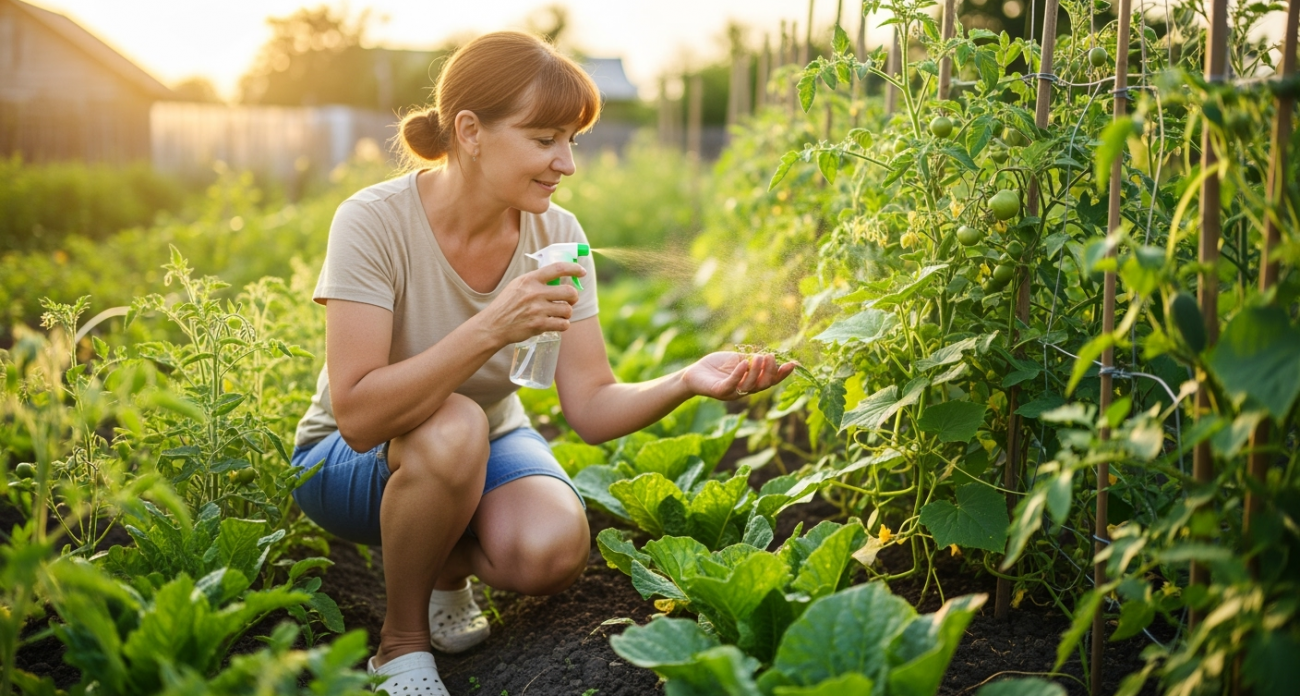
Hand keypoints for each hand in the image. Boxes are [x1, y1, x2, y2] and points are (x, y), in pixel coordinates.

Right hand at [478, 262, 585, 346]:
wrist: (494, 325)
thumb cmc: (507, 304)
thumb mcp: (518, 285)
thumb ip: (536, 281)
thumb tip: (558, 278)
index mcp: (530, 280)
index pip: (558, 268)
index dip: (574, 269)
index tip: (582, 272)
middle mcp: (535, 293)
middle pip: (570, 292)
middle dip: (574, 297)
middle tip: (570, 300)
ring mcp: (538, 310)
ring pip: (567, 310)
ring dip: (566, 313)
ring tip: (559, 314)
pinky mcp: (539, 325)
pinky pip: (563, 324)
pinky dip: (562, 325)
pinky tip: (556, 324)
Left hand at [682, 352, 797, 400]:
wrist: (694, 373)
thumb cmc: (717, 367)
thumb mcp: (738, 361)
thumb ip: (752, 361)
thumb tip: (770, 356)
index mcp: (751, 383)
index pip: (770, 381)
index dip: (782, 374)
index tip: (793, 364)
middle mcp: (744, 390)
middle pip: (763, 384)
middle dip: (770, 371)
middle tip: (771, 356)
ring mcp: (732, 392)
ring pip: (750, 385)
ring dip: (757, 371)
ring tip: (760, 356)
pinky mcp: (719, 391)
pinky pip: (732, 384)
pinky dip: (739, 374)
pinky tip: (743, 364)